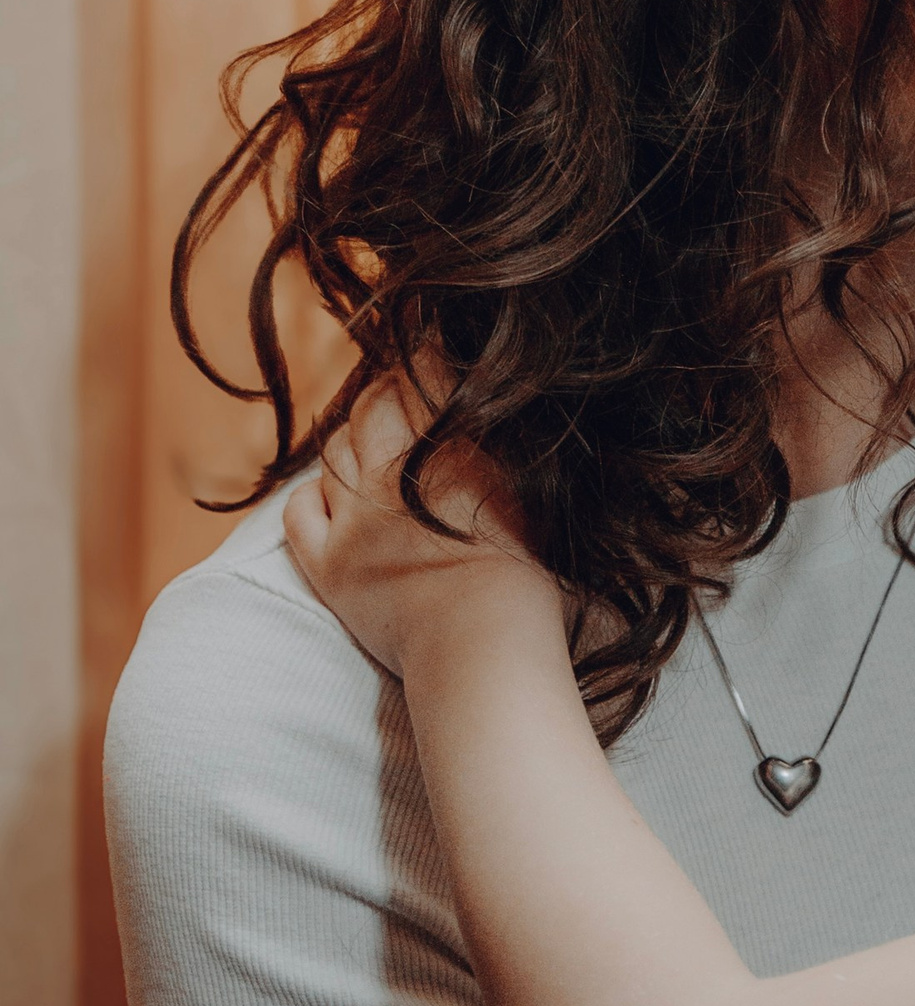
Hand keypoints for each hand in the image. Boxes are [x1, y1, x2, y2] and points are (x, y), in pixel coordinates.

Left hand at [284, 378, 558, 679]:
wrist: (481, 653)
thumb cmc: (523, 584)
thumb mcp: (524, 499)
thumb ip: (495, 452)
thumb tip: (483, 411)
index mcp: (444, 454)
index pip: (423, 382)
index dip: (425, 361)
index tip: (433, 352)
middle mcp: (388, 476)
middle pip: (371, 408)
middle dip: (384, 390)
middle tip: (399, 389)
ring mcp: (351, 522)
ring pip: (334, 453)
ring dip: (351, 438)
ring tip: (372, 442)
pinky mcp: (327, 565)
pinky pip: (299, 510)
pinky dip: (313, 493)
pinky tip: (335, 495)